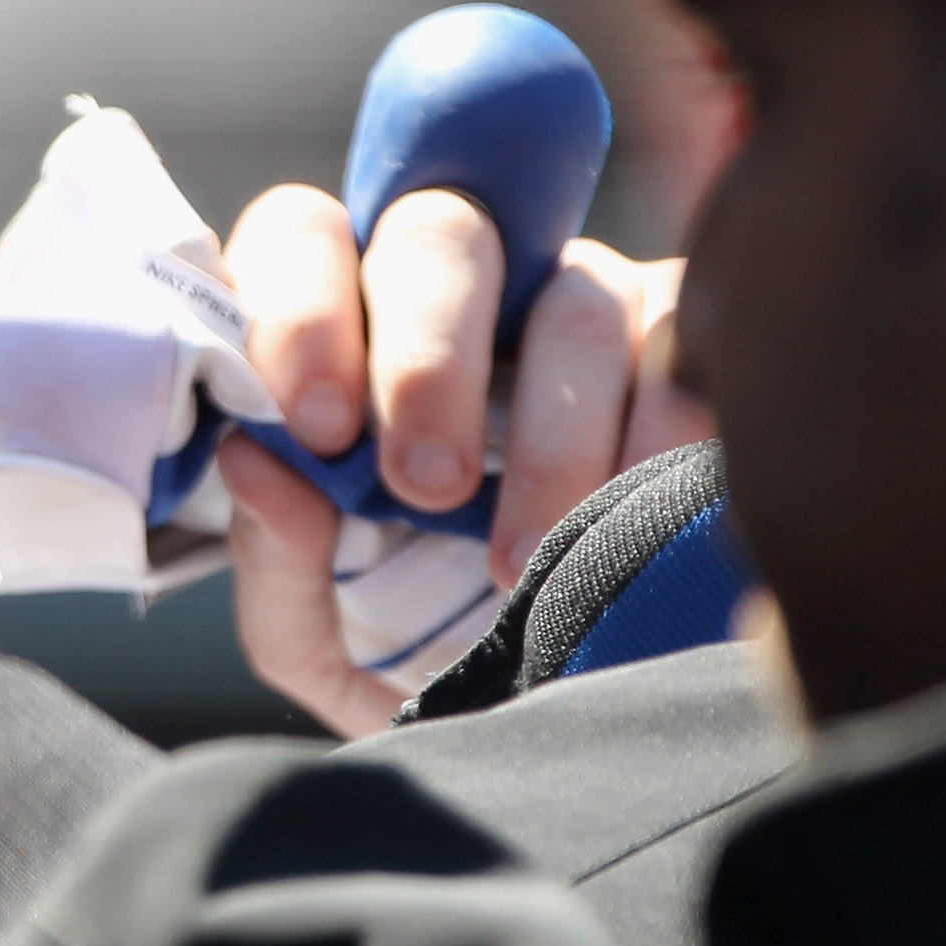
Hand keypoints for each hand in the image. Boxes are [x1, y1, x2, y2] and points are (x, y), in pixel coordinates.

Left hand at [222, 183, 707, 735]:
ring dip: (548, 434)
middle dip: (426, 359)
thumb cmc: (423, 650)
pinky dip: (656, 437)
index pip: (303, 240)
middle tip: (425, 485)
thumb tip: (256, 464)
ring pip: (573, 302)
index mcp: (347, 333)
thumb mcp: (324, 637)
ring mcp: (585, 305)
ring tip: (522, 559)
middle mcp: (466, 295)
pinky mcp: (688, 344)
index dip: (302, 313)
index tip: (318, 430)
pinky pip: (682, 351)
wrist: (568, 711)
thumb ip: (276, 563)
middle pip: (439, 234)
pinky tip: (634, 517)